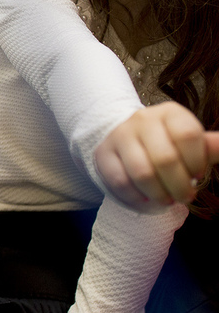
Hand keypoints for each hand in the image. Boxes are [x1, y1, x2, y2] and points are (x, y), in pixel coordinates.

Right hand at [95, 102, 218, 206]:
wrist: (123, 134)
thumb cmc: (165, 142)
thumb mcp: (189, 140)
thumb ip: (209, 146)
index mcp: (170, 113)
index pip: (188, 135)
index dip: (197, 161)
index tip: (198, 174)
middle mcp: (142, 120)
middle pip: (165, 158)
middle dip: (179, 186)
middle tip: (185, 197)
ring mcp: (120, 136)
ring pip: (142, 173)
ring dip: (159, 194)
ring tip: (166, 200)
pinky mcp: (103, 154)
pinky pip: (120, 182)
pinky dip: (136, 197)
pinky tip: (146, 199)